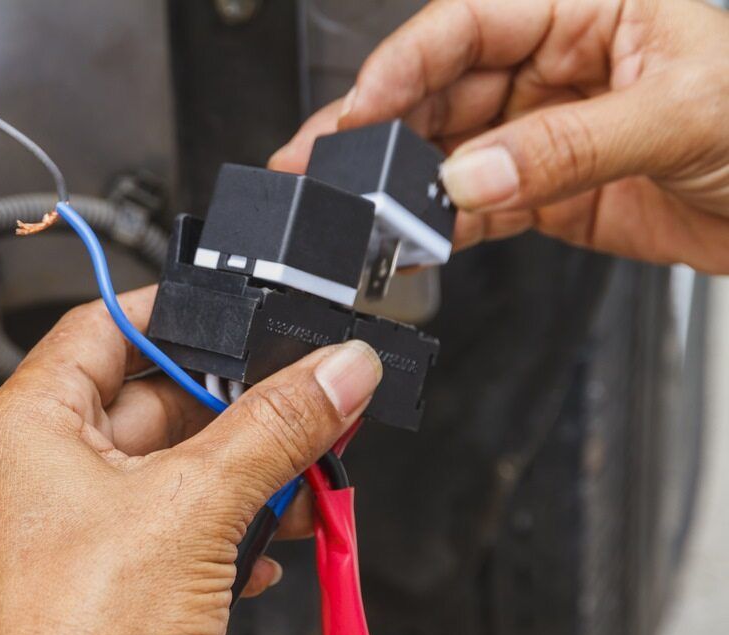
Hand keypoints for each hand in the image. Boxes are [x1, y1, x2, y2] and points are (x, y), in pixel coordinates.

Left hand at [0, 286, 381, 634]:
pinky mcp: (84, 585)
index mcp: (23, 431)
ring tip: (294, 486)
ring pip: (160, 474)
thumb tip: (334, 372)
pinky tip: (258, 555)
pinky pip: (155, 530)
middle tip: (296, 408)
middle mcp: (25, 477)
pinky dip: (211, 531)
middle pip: (146, 406)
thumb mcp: (198, 510)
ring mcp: (52, 536)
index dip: (172, 313)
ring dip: (235, 478)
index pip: (101, 329)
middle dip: (233, 414)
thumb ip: (276, 428)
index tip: (233, 314)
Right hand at [270, 0, 728, 272]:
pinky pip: (477, 209)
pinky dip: (441, 231)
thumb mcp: (679, 115)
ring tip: (354, 211)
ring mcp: (543, 134)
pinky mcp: (545, 193)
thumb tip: (473, 175)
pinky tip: (411, 242)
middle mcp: (554, 67)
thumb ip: (567, 146)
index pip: (469, 25)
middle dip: (378, 130)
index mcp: (585, 11)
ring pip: (448, 155)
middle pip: (441, 92)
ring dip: (400, 186)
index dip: (405, 63)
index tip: (363, 107)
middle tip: (325, 163)